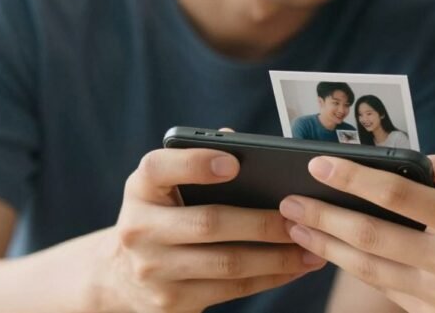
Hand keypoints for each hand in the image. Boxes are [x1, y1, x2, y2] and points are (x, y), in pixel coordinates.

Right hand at [98, 148, 326, 312]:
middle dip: (262, 221)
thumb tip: (236, 138)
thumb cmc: (163, 214)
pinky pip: (232, 290)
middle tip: (302, 214)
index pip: (158, 168)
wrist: (121, 275)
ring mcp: (153, 271)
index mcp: (140, 189)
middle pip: (208, 223)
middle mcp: (139, 229)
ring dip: (277, 256)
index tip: (234, 161)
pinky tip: (296, 266)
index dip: (195, 163)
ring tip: (313, 245)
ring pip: (227, 263)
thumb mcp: (165, 184)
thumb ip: (195, 160)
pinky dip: (270, 277)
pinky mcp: (172, 302)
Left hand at [278, 150, 434, 312]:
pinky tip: (333, 251)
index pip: (397, 194)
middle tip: (288, 201)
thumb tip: (423, 158)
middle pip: (370, 235)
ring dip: (327, 246)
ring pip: (368, 268)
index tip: (319, 164)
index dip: (352, 177)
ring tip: (298, 227)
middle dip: (323, 216)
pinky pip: (385, 289)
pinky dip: (355, 268)